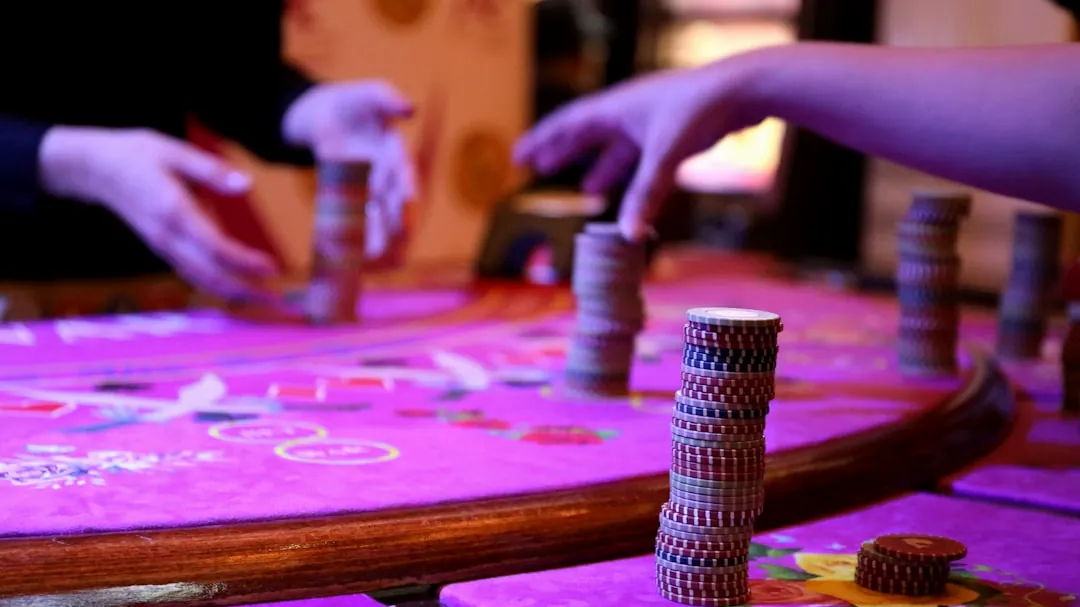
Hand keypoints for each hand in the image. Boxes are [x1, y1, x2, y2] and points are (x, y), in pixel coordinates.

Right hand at [38, 127, 276, 300]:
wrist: (95, 168)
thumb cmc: (136, 155)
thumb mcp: (174, 151)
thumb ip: (212, 170)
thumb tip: (245, 184)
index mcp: (174, 211)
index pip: (214, 246)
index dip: (243, 262)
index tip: (271, 268)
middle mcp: (168, 236)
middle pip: (210, 273)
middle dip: (244, 289)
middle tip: (276, 300)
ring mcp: (163, 245)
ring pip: (200, 279)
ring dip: (232, 292)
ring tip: (263, 299)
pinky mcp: (162, 247)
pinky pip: (191, 273)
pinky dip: (215, 285)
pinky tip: (235, 290)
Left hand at [283, 81, 415, 265]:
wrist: (325, 115)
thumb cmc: (354, 102)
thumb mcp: (370, 93)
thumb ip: (388, 98)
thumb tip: (410, 108)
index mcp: (396, 154)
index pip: (405, 174)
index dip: (408, 187)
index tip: (408, 200)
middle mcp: (385, 176)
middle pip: (393, 203)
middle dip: (396, 221)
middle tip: (400, 237)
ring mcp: (366, 189)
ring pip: (374, 217)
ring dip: (375, 236)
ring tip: (373, 257)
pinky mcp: (346, 195)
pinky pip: (350, 218)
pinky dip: (350, 233)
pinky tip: (347, 250)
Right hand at [514, 58, 764, 240]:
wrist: (744, 90)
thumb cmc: (700, 111)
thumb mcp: (665, 155)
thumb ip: (645, 196)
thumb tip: (627, 236)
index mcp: (617, 108)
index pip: (568, 124)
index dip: (542, 141)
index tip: (519, 156)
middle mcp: (630, 112)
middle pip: (588, 134)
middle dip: (564, 152)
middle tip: (540, 168)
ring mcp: (652, 122)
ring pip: (618, 149)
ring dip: (601, 169)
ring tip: (588, 191)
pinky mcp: (674, 134)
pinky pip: (643, 158)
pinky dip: (632, 176)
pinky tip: (632, 192)